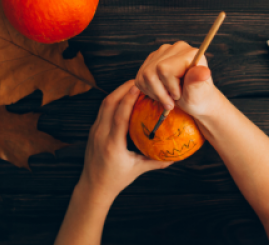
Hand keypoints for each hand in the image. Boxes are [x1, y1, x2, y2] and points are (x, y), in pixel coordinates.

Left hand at [79, 80, 171, 203]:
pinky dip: (114, 100)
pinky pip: (103, 110)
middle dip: (122, 88)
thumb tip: (176, 156)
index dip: (128, 99)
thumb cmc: (116, 180)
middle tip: (139, 80)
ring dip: (117, 92)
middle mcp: (101, 134)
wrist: (92, 187)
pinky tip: (124, 98)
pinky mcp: (93, 130)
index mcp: (112, 144)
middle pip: (109, 103)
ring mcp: (95, 131)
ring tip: (133, 85)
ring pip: (104, 104)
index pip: (119, 116)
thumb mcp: (137, 170)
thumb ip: (156, 161)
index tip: (138, 87)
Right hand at [135, 41, 220, 117]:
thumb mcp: (199, 94)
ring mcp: (162, 52)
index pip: (164, 69)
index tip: (179, 95)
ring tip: (167, 98)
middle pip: (151, 72)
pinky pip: (140, 76)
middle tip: (173, 100)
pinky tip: (161, 92)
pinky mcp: (152, 59)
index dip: (170, 87)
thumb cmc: (199, 97)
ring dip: (154, 92)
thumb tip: (204, 72)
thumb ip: (197, 82)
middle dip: (161, 92)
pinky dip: (148, 90)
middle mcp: (175, 48)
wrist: (194, 98)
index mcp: (189, 53)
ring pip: (144, 74)